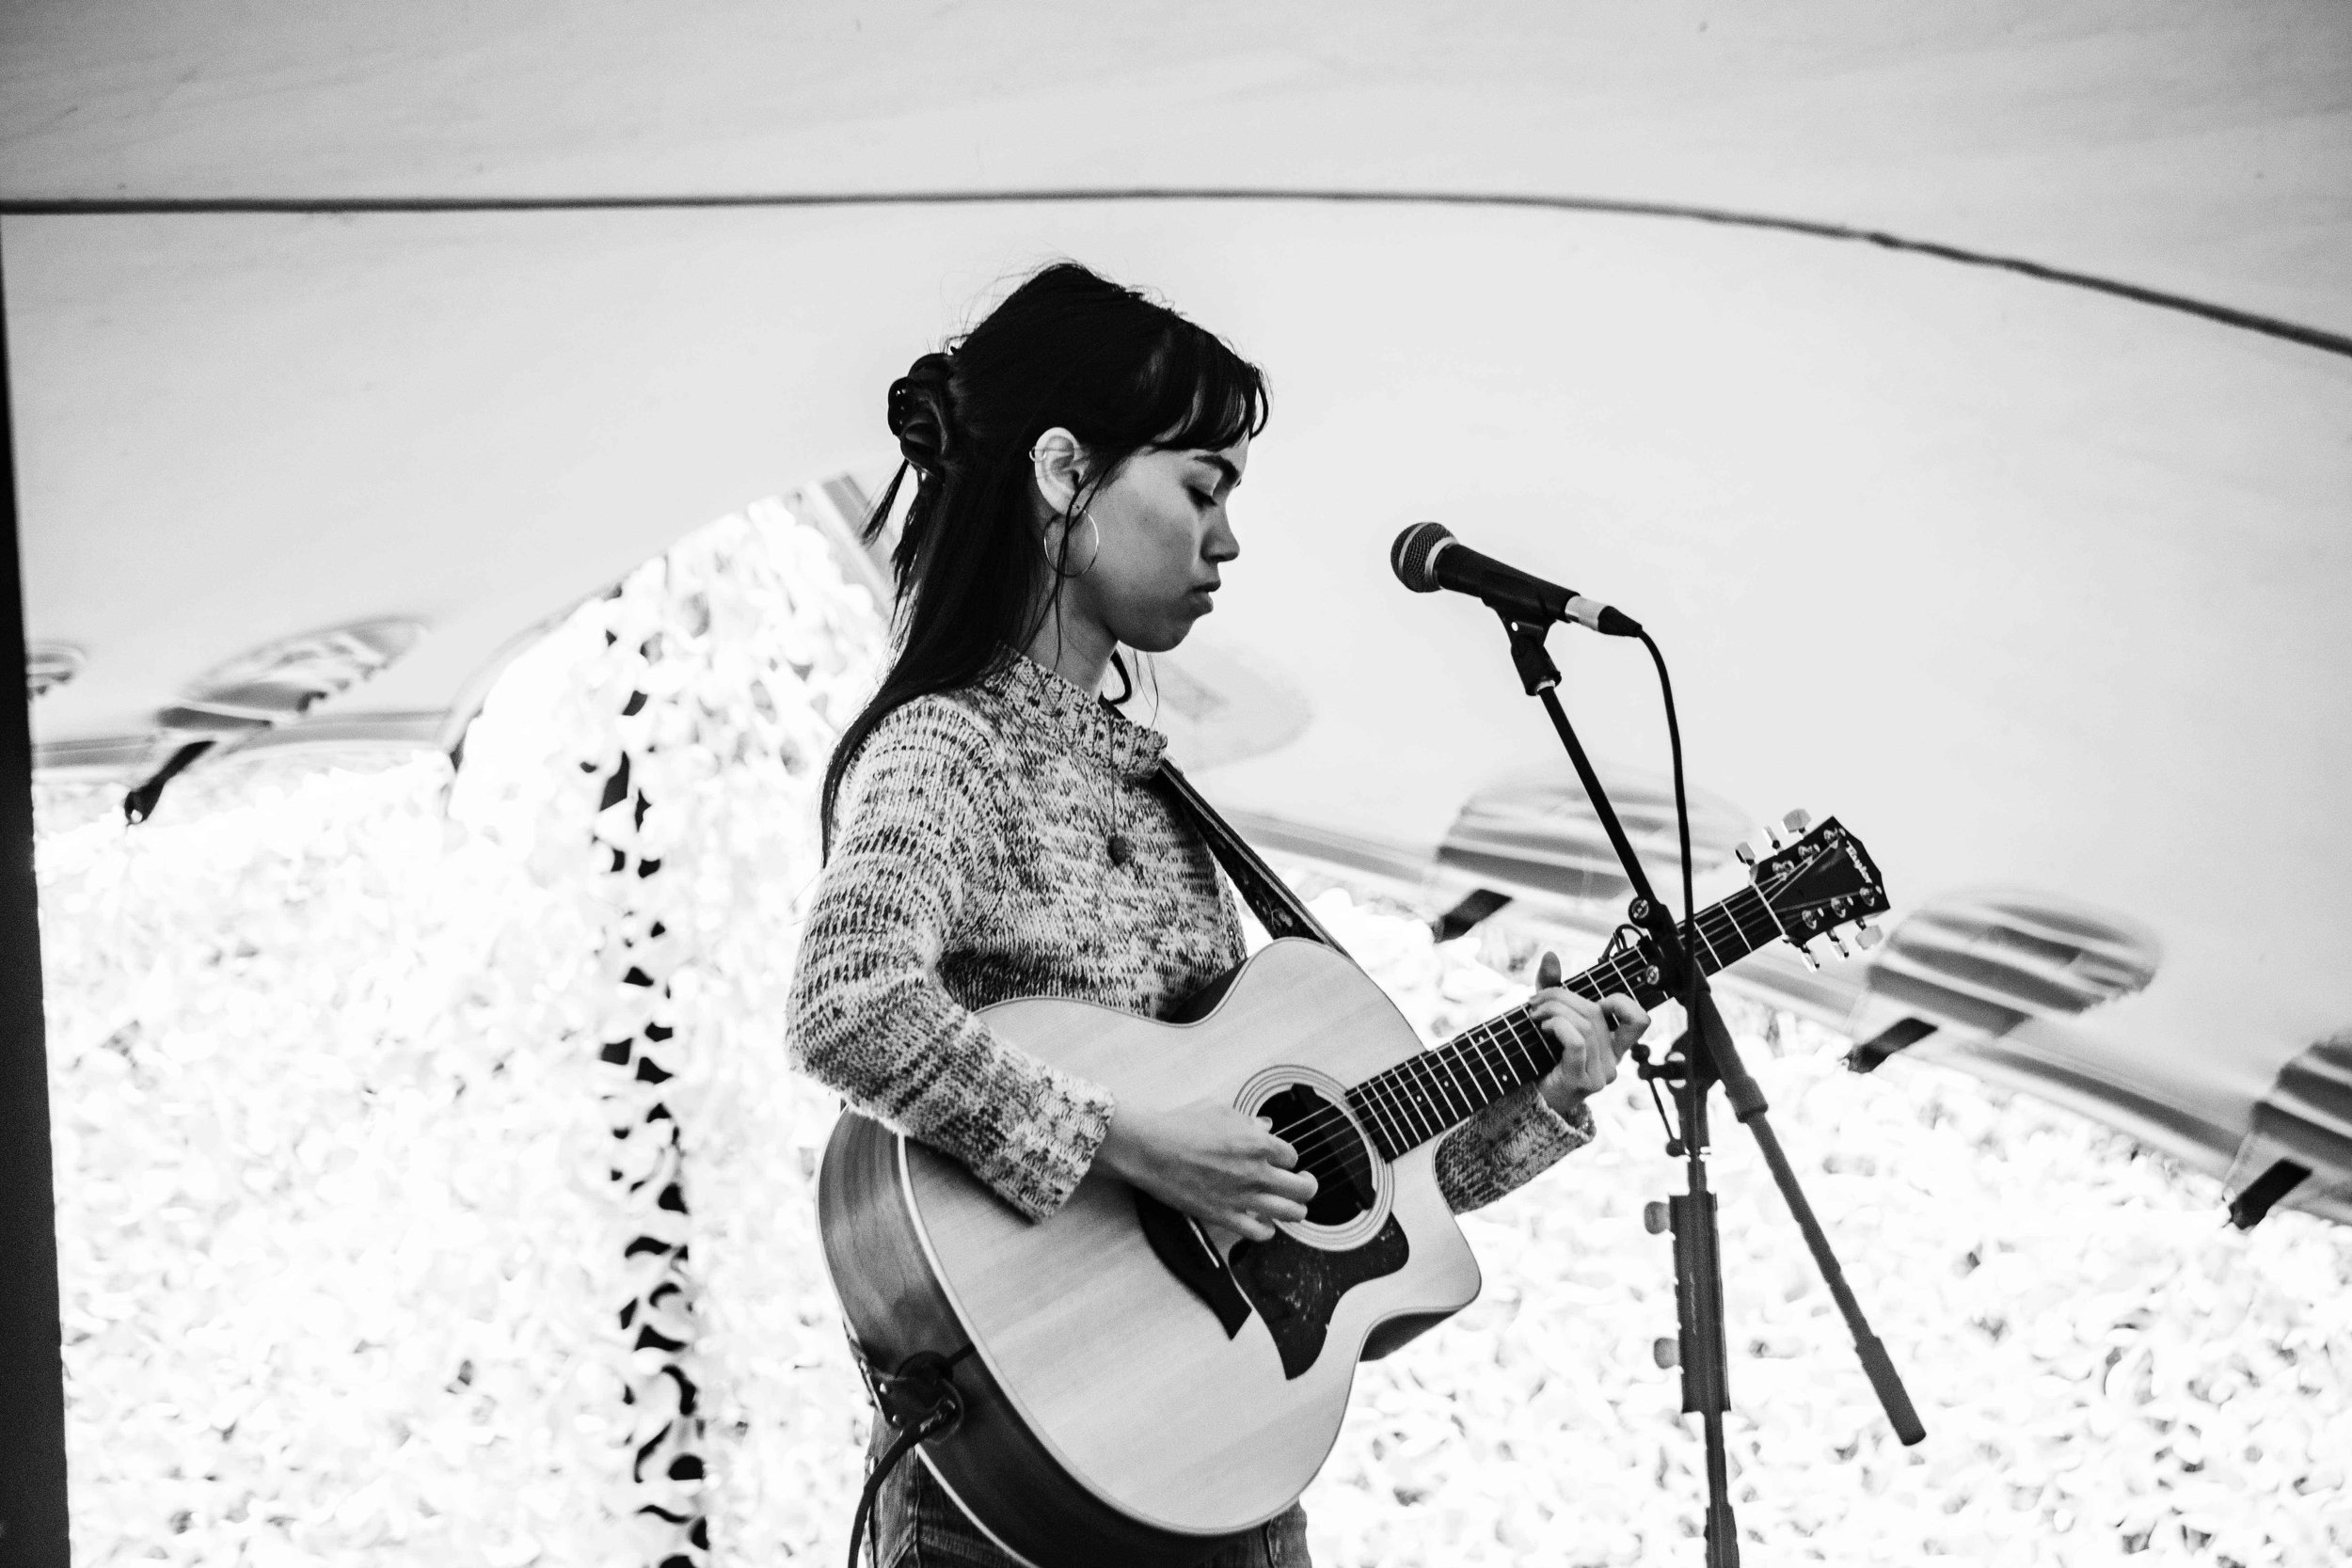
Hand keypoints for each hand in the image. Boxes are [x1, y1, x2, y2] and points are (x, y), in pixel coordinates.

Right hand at [1093, 1098, 1318, 1241]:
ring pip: (1291, 1214)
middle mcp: (1256, 1172)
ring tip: (1292, 1207)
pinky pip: (1259, 1233)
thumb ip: (1247, 1120)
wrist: (1149, 1149)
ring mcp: (1242, 1197)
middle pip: (1303, 1188)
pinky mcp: (1224, 1216)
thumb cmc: (1180, 1126)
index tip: (1280, 1160)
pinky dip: (1267, 1230)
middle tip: (1303, 1184)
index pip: (1292, 1156)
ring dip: (1296, 1211)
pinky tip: (1264, 1223)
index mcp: (1258, 1143)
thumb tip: (1264, 1126)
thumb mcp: (1219, 1110)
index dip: (1287, 1158)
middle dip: (1307, 1186)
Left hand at [1529, 949, 1648, 1115]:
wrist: (1528, 1102)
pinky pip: (1577, 1042)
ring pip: (1586, 1025)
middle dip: (1561, 996)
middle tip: (1535, 1001)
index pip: (1639, 1021)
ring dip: (1554, 1010)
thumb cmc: (1541, 1060)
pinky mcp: (1582, 1081)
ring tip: (1534, 1014)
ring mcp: (1600, 1074)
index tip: (1594, 1001)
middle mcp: (1613, 1062)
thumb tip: (1550, 955)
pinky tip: (1543, 1027)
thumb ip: (1553, 989)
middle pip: (1596, 1013)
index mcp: (1613, 1048)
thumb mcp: (1550, 1019)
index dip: (1621, 1002)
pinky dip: (1558, 1026)